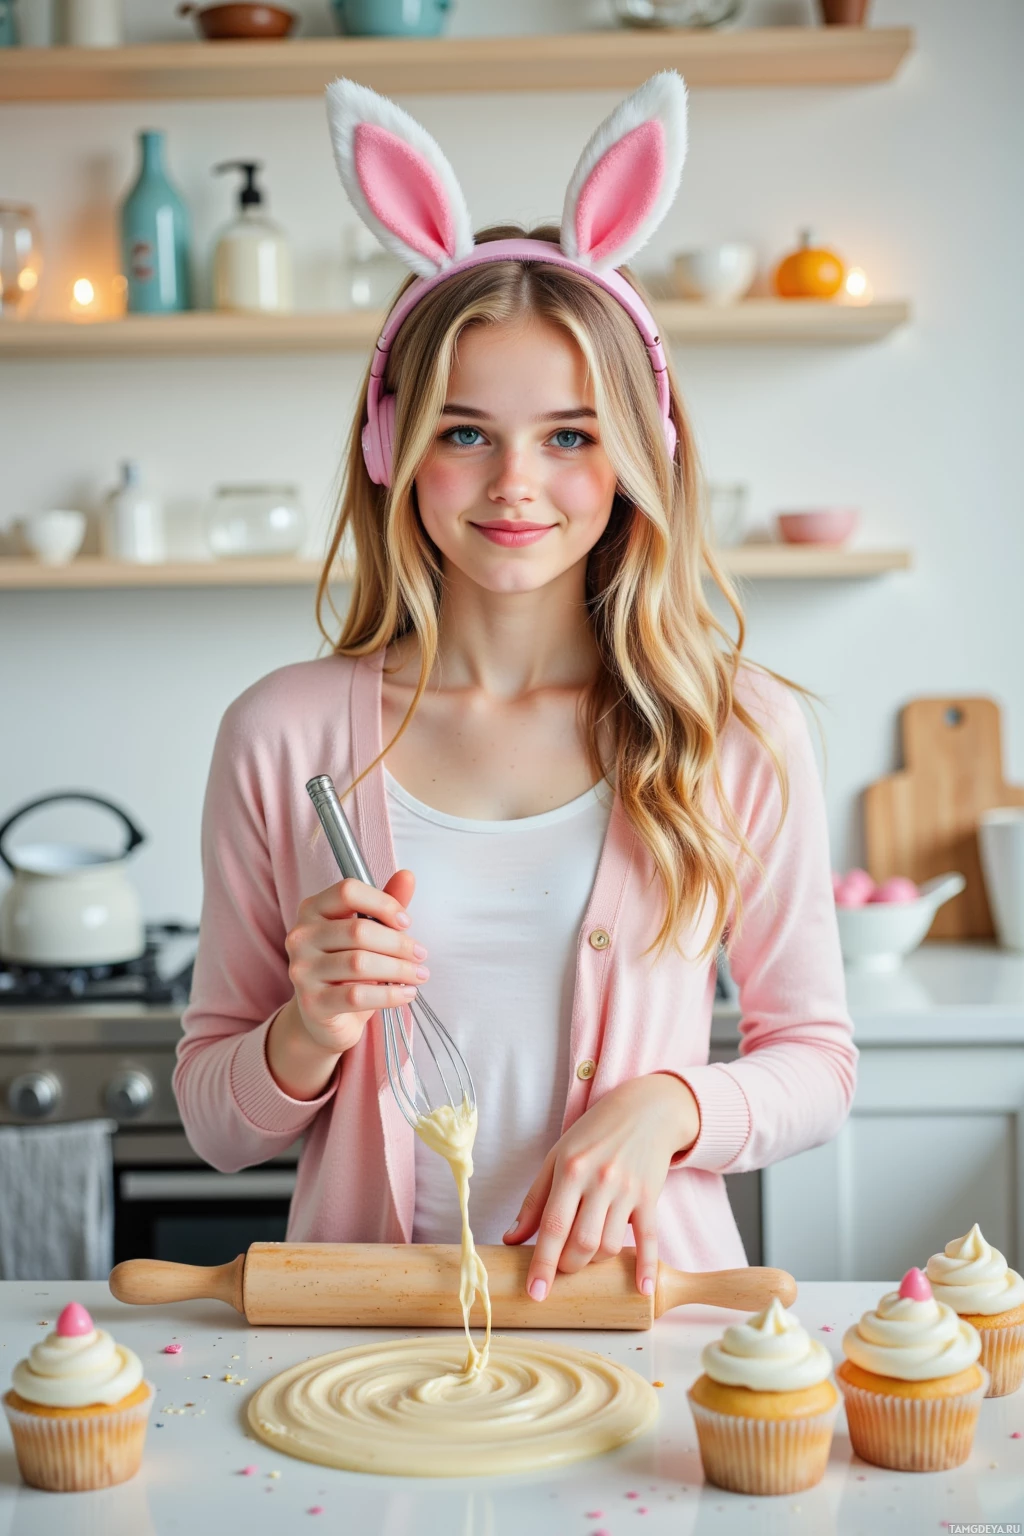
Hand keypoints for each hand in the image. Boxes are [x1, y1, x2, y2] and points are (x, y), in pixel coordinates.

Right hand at [282, 869, 426, 1056]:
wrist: (323, 1017)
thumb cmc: (347, 969)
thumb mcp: (367, 934)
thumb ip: (384, 905)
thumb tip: (408, 875)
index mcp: (312, 909)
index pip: (348, 891)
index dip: (383, 903)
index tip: (406, 922)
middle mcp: (301, 936)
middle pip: (359, 930)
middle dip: (399, 943)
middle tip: (420, 954)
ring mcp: (302, 970)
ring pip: (360, 963)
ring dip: (399, 969)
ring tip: (419, 975)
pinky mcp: (311, 1003)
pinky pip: (357, 996)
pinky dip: (390, 995)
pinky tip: (407, 994)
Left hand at [503, 1073, 699, 1301]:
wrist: (644, 1109)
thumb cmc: (594, 1134)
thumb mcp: (557, 1157)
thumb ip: (534, 1200)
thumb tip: (510, 1239)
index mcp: (570, 1169)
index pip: (553, 1225)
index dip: (543, 1264)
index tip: (535, 1293)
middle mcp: (599, 1180)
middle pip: (582, 1242)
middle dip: (568, 1267)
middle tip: (561, 1269)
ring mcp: (627, 1190)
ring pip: (610, 1245)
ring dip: (594, 1264)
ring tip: (586, 1258)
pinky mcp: (650, 1197)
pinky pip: (648, 1238)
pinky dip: (645, 1266)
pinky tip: (641, 1289)